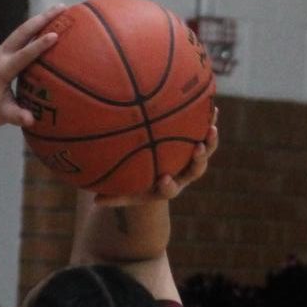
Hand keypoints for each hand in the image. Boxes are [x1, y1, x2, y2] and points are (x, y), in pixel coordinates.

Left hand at [0, 11, 60, 129]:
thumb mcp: (1, 115)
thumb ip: (16, 116)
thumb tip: (31, 120)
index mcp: (1, 71)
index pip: (23, 55)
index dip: (39, 45)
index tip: (55, 35)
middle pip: (22, 32)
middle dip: (42, 19)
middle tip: (62, 8)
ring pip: (20, 32)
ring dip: (38, 20)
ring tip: (58, 11)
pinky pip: (17, 38)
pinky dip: (32, 30)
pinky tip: (45, 26)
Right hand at [93, 115, 218, 204]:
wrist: (156, 177)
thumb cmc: (138, 185)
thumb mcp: (125, 193)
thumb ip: (112, 198)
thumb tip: (94, 199)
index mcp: (168, 187)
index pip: (170, 190)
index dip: (168, 185)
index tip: (164, 179)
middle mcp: (184, 174)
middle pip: (196, 169)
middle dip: (199, 159)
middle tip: (198, 148)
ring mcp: (192, 159)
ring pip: (206, 150)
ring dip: (210, 140)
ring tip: (212, 127)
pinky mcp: (196, 144)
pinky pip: (204, 132)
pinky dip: (209, 121)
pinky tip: (212, 107)